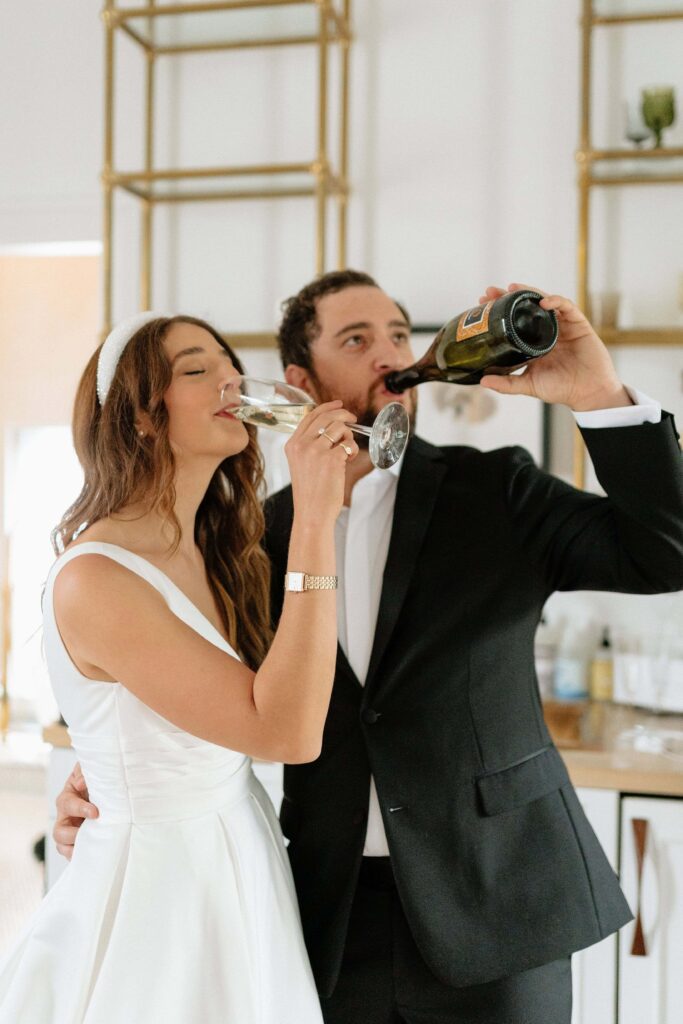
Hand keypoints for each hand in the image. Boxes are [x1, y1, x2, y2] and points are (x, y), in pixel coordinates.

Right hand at [53, 762, 97, 859]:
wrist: (102, 788)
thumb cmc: (93, 778)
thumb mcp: (88, 770)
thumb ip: (83, 772)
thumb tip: (82, 783)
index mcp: (67, 797)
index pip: (68, 805)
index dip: (80, 809)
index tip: (95, 812)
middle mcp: (65, 817)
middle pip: (59, 832)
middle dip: (73, 835)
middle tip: (90, 833)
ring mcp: (70, 831)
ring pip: (63, 846)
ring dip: (74, 850)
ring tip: (90, 849)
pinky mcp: (78, 841)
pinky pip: (73, 854)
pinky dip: (79, 857)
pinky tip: (93, 857)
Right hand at [285, 400, 358, 521]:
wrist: (312, 513)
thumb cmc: (311, 492)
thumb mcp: (302, 464)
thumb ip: (312, 445)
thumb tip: (335, 427)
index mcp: (292, 444)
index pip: (310, 416)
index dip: (327, 407)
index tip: (339, 405)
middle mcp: (301, 445)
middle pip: (326, 416)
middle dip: (344, 414)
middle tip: (353, 420)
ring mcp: (315, 451)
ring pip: (339, 428)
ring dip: (348, 436)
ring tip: (346, 451)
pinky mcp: (331, 460)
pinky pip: (348, 444)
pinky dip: (352, 450)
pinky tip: (348, 460)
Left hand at [477, 284, 631, 411]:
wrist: (589, 393)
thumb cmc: (561, 389)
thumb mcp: (529, 385)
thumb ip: (507, 384)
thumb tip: (482, 381)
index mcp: (533, 342)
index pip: (514, 319)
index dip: (500, 309)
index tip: (483, 302)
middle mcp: (546, 330)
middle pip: (526, 307)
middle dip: (509, 296)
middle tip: (491, 291)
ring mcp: (562, 326)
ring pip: (545, 301)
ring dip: (529, 293)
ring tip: (513, 288)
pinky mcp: (578, 324)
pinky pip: (567, 307)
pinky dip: (556, 301)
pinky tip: (543, 301)